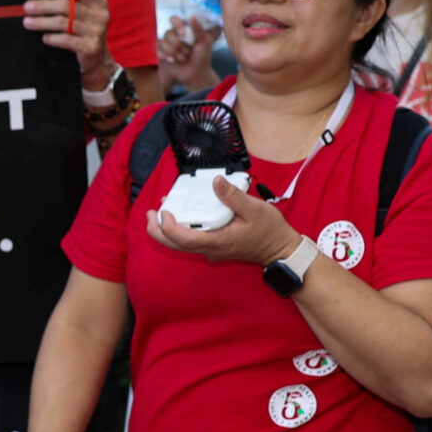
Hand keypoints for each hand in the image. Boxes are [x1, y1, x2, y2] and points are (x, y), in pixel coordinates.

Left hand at [23, 0, 116, 91]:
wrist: (96, 61)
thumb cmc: (83, 32)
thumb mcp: (84, 13)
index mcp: (98, 2)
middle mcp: (100, 15)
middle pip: (66, 5)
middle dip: (43, 6)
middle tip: (26, 7)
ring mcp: (96, 32)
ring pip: (62, 23)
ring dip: (41, 22)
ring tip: (27, 22)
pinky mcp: (90, 48)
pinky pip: (66, 40)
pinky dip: (52, 38)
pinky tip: (44, 37)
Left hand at [146, 175, 300, 266]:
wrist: (281, 250)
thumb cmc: (270, 232)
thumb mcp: (255, 209)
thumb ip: (233, 196)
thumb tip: (216, 181)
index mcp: (217, 242)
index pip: (182, 239)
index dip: (168, 226)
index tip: (164, 211)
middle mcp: (210, 249)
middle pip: (175, 245)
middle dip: (158, 230)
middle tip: (150, 213)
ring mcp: (211, 249)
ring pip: (181, 244)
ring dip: (168, 229)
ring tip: (163, 210)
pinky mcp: (214, 246)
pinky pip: (191, 240)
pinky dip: (181, 229)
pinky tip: (182, 214)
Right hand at [159, 15, 220, 93]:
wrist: (196, 73)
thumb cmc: (202, 57)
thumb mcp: (204, 42)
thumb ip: (199, 29)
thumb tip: (192, 15)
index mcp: (183, 29)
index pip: (174, 19)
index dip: (177, 25)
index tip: (183, 34)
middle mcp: (173, 35)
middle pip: (168, 33)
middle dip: (177, 44)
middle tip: (187, 53)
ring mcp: (166, 45)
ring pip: (161, 42)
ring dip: (173, 51)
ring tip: (182, 59)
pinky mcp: (160, 54)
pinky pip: (157, 51)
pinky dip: (165, 56)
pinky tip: (172, 61)